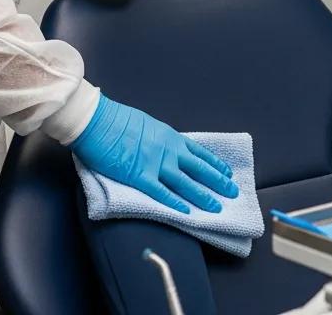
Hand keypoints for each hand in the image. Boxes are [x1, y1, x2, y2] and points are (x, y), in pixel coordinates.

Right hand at [71, 95, 238, 213]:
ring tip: (216, 207)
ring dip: (202, 196)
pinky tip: (186, 213)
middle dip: (217, 182)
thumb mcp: (148, 125)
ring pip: (185, 183)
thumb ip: (160, 139)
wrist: (98, 121)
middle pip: (198, 169)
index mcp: (170, 137)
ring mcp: (155, 164)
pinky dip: (175, 203)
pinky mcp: (139, 177)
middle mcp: (168, 150)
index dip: (214, 164)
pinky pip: (161, 193)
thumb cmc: (119, 119)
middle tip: (233, 193)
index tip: (227, 173)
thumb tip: (167, 148)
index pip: (199, 153)